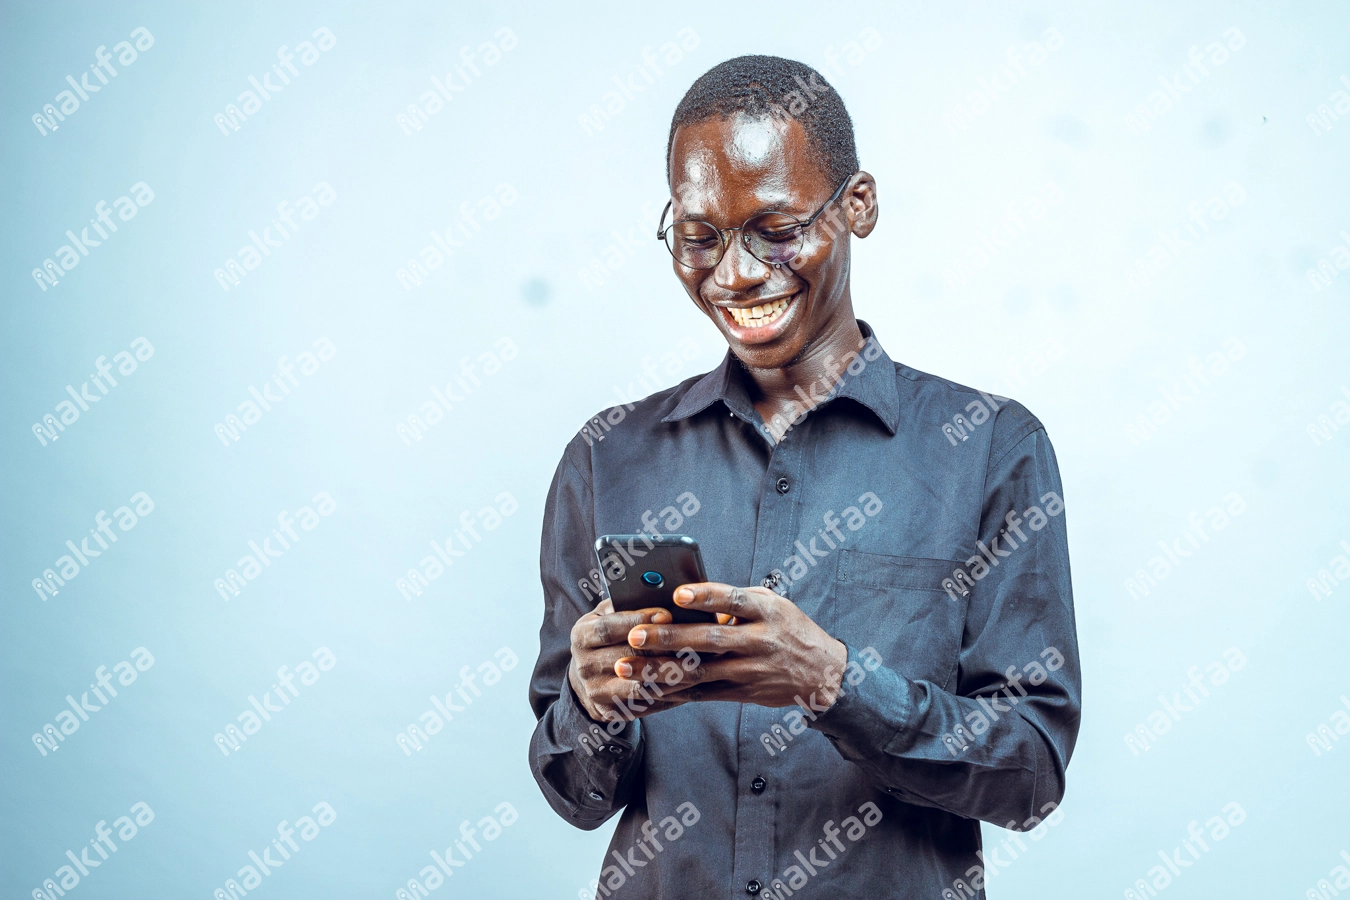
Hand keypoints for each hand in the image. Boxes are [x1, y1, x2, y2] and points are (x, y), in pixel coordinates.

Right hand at [568, 599, 705, 723]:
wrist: (587, 678)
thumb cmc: (606, 637)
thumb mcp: (606, 616)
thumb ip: (624, 603)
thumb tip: (656, 587)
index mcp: (581, 635)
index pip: (609, 627)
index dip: (638, 620)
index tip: (667, 614)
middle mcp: (583, 665)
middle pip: (626, 657)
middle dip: (661, 649)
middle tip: (693, 641)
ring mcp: (595, 691)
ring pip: (638, 685)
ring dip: (670, 675)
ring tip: (697, 663)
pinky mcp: (610, 711)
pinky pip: (645, 703)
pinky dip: (668, 694)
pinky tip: (690, 683)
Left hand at [615, 583, 847, 709]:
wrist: (824, 675)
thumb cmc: (790, 630)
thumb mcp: (773, 605)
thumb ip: (737, 599)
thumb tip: (689, 594)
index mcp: (766, 612)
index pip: (733, 600)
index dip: (706, 596)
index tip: (677, 592)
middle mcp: (759, 641)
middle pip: (709, 639)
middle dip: (669, 637)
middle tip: (635, 634)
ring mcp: (750, 670)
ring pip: (700, 671)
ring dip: (660, 669)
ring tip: (627, 665)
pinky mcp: (742, 693)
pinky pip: (702, 693)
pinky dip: (673, 690)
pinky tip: (646, 685)